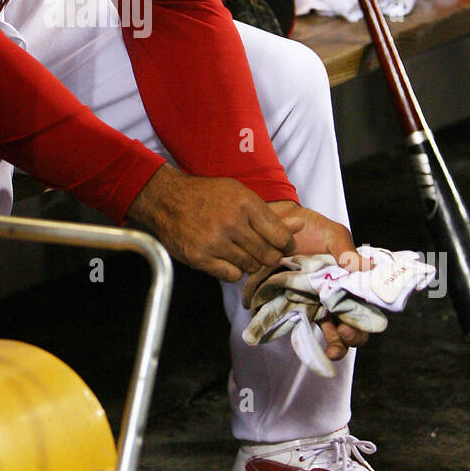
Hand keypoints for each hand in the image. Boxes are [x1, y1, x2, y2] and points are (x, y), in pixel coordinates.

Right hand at [127, 164, 296, 281]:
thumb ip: (270, 214)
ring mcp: (215, 241)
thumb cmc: (208, 196)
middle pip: (268, 256)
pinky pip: (231, 275)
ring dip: (249, 262)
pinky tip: (224, 257)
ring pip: (251, 267)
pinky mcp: (201, 257)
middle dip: (269, 257)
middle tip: (260, 251)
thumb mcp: (240, 195)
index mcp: (246, 203)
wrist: (168, 199)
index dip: (285, 245)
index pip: (281, 237)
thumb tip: (301, 225)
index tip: (281, 246)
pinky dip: (232, 270)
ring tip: (238, 250)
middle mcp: (232, 222)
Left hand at [264, 201, 373, 361]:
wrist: (278, 225)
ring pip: (329, 330)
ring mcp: (315, 303)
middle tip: (346, 334)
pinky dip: (304, 333)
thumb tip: (368, 267)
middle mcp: (335, 296)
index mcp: (351, 282)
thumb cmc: (311, 229)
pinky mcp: (294, 304)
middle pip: (350, 326)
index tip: (362, 322)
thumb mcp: (333, 236)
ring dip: (334, 344)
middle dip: (351, 338)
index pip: (366, 309)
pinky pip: (302, 323)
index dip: (367, 322)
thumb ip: (348, 253)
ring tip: (332, 352)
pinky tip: (306, 338)